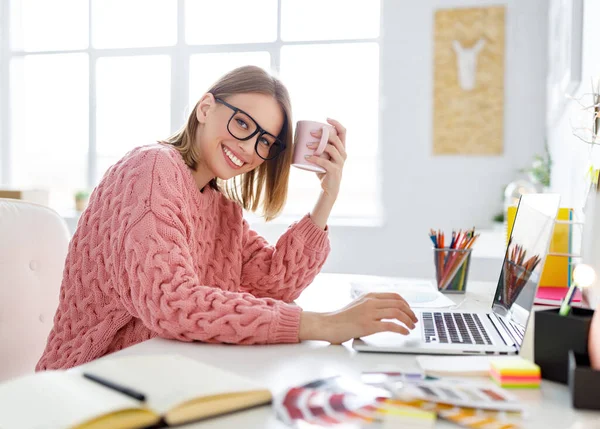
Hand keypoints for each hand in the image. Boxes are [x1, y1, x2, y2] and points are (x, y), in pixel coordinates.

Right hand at [299, 293, 418, 343]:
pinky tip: (404, 332)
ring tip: (411, 327)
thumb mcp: (358, 306)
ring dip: (408, 320)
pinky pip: (390, 325)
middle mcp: (370, 302)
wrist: (328, 324)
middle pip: (398, 303)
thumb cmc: (341, 318)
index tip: (410, 311)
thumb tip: (386, 311)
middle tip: (414, 320)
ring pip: (396, 312)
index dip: (406, 304)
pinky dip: (401, 329)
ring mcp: (369, 313)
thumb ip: (371, 305)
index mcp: (369, 296)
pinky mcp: (368, 325)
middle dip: (410, 312)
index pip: (394, 296)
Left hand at [306, 118, 346, 199]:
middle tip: (311, 133)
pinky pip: (325, 161)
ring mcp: (340, 162)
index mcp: (342, 148)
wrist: (328, 188)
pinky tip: (307, 157)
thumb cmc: (324, 170)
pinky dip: (315, 158)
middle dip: (323, 133)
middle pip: (335, 138)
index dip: (336, 123)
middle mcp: (343, 154)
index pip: (343, 132)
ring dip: (318, 145)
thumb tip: (301, 138)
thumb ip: (318, 149)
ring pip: (331, 148)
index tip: (326, 118)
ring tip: (307, 145)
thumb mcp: (322, 157)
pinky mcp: (335, 170)